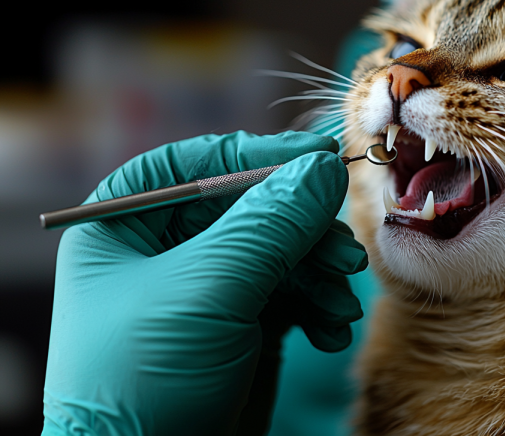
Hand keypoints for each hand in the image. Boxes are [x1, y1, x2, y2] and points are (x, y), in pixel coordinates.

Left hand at [42, 131, 367, 435]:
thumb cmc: (146, 379)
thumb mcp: (210, 287)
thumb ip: (271, 222)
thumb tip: (325, 168)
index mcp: (129, 222)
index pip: (203, 163)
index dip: (265, 156)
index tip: (324, 158)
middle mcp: (168, 248)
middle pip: (254, 207)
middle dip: (305, 231)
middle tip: (345, 252)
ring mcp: (208, 288)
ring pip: (281, 252)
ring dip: (320, 274)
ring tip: (342, 304)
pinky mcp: (240, 325)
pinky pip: (291, 295)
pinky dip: (318, 307)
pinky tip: (332, 330)